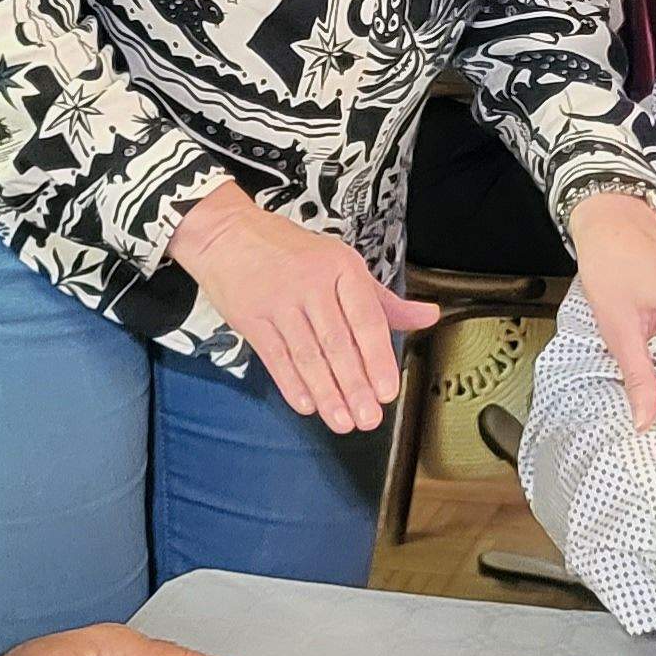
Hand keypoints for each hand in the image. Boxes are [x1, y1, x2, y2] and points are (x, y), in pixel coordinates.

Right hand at [169, 184, 438, 432]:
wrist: (227, 234)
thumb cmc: (291, 251)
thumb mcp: (342, 264)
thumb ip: (384, 300)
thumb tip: (429, 316)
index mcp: (341, 268)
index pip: (365, 319)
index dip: (377, 358)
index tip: (387, 391)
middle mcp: (311, 283)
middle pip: (337, 343)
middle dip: (354, 386)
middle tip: (368, 419)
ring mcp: (279, 301)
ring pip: (307, 355)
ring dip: (326, 393)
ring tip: (342, 422)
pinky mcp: (251, 318)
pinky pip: (275, 357)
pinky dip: (291, 384)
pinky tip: (307, 405)